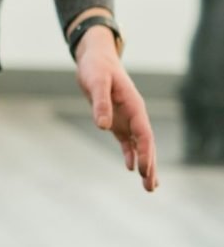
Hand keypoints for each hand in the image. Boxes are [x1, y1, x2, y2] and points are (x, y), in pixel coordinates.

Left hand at [74, 25, 158, 191]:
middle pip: (146, 144)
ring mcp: (126, 118)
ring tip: (149, 186)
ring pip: (139, 145)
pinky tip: (131, 167)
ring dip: (144, 164)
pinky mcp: (116, 120)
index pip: (144, 134)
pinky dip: (130, 153)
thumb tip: (103, 126)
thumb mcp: (96, 82)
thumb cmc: (97, 67)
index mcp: (134, 105)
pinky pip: (126, 141)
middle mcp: (134, 114)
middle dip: (150, 165)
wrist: (95, 59)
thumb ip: (100, 103)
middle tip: (151, 187)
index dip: (145, 153)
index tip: (144, 170)